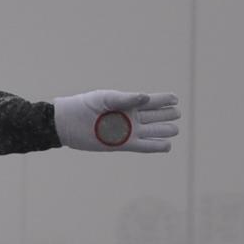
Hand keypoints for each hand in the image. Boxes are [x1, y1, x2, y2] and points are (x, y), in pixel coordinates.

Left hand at [52, 91, 179, 153]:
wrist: (68, 123)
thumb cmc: (85, 105)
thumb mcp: (105, 98)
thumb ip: (125, 99)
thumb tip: (145, 97)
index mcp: (129, 102)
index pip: (153, 101)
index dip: (165, 99)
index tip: (175, 99)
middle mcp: (131, 116)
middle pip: (156, 116)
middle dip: (167, 115)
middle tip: (175, 114)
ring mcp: (128, 131)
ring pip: (153, 131)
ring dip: (164, 130)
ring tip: (174, 130)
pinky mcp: (123, 144)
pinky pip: (144, 146)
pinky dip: (156, 146)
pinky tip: (167, 146)